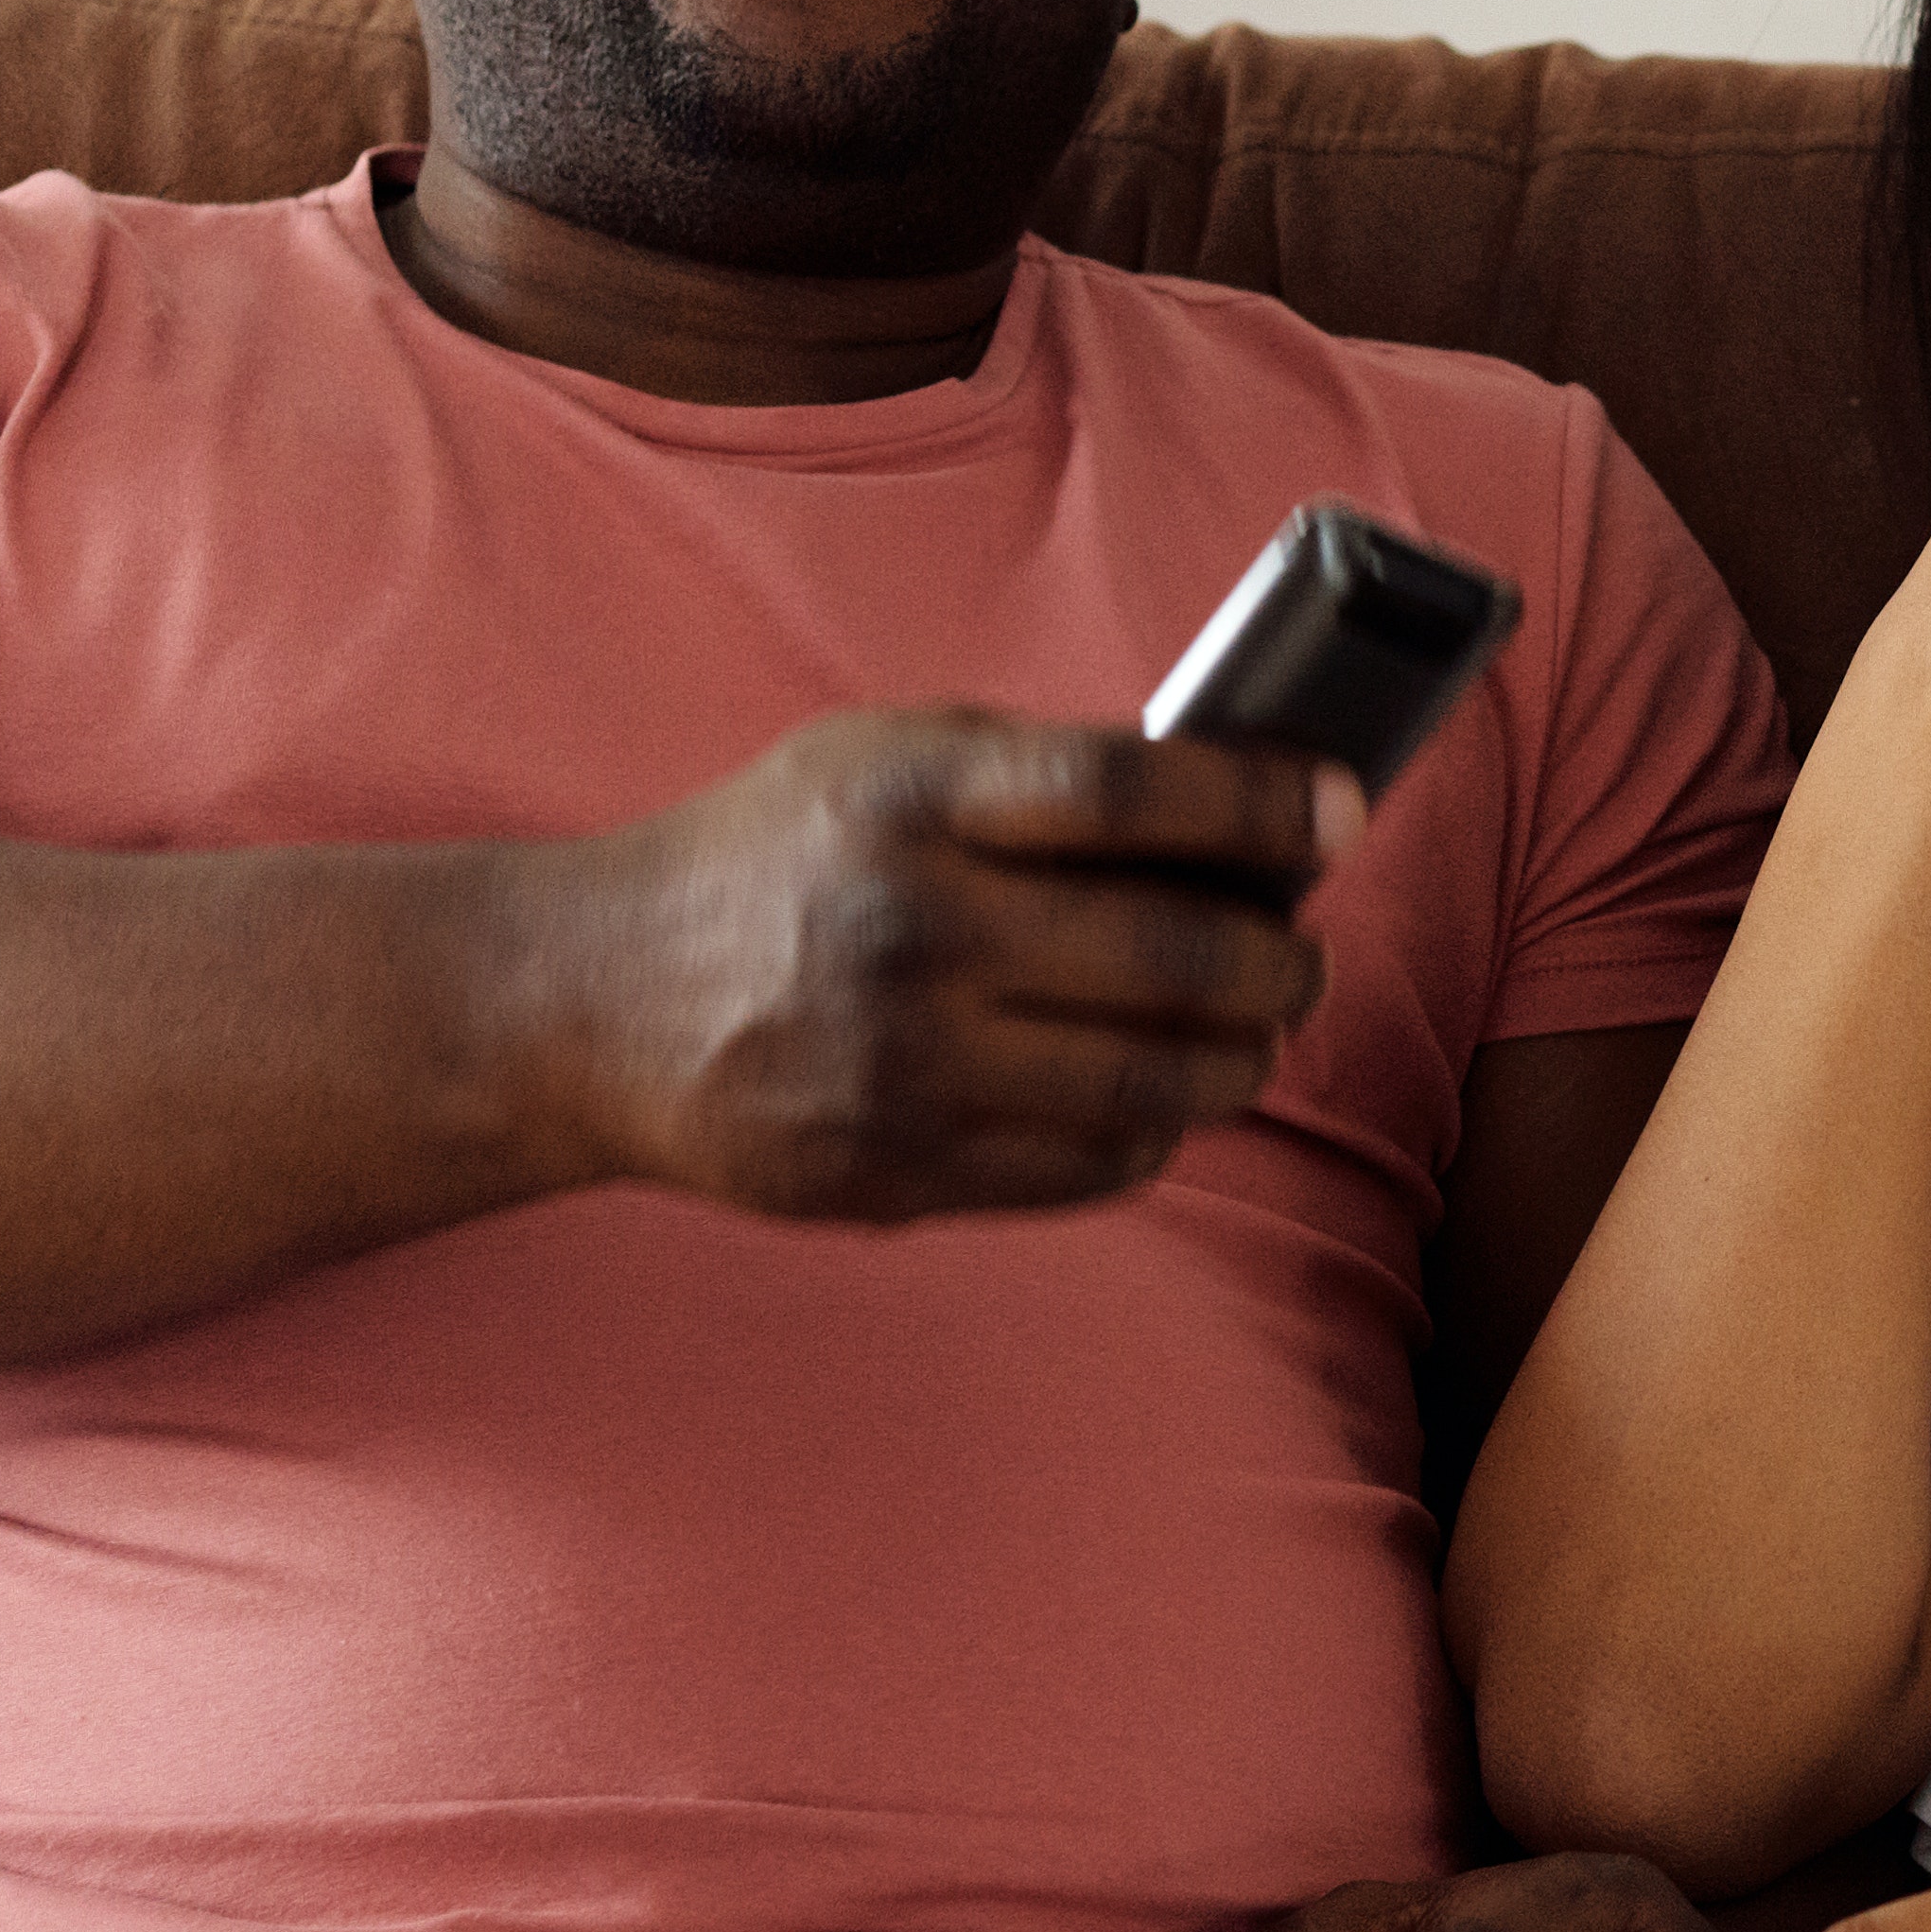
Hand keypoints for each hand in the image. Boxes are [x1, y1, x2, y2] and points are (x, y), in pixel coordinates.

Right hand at [535, 707, 1360, 1222]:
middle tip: (1301, 958)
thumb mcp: (879, 760)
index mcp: (909, 801)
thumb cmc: (771, 859)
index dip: (1262, 801)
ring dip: (1242, 1057)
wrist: (588, 1001)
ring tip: (1252, 1032)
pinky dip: (1155, 1129)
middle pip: (1175, 953)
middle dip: (1281, 961)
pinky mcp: (897, 1171)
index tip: (1342, 811)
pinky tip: (1154, 1093)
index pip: (1130, 791)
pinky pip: (1094, 1163)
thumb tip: (1240, 804)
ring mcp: (903, 1064)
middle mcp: (909, 931)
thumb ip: (1040, 772)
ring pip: (1157, 1078)